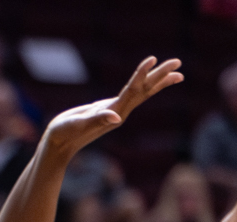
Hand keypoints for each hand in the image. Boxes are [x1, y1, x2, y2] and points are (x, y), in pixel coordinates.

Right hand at [41, 57, 182, 160]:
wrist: (58, 146)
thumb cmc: (64, 134)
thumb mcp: (78, 125)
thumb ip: (97, 120)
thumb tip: (116, 118)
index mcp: (114, 113)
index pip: (133, 90)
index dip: (143, 74)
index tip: (153, 59)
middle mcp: (119, 112)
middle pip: (144, 91)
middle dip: (160, 76)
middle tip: (178, 62)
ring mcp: (116, 111)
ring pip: (141, 93)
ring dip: (158, 82)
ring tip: (178, 73)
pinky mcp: (109, 109)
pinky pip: (132, 95)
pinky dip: (143, 87)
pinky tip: (147, 83)